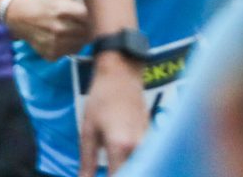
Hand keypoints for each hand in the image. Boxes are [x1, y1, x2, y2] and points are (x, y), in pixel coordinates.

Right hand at [4, 0, 89, 60]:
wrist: (19, 17)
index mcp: (62, 10)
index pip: (91, 17)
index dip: (96, 16)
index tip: (97, 13)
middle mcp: (59, 29)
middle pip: (89, 33)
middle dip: (91, 27)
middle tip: (89, 22)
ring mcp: (55, 44)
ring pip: (81, 44)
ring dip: (83, 37)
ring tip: (78, 29)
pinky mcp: (52, 54)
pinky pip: (71, 52)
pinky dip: (72, 46)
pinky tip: (68, 38)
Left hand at [78, 55, 146, 176]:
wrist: (122, 75)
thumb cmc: (101, 100)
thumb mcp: (88, 130)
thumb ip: (87, 161)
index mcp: (121, 145)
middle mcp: (140, 148)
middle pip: (133, 174)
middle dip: (118, 175)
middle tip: (105, 172)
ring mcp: (151, 145)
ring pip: (144, 169)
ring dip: (129, 171)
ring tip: (112, 168)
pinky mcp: (155, 141)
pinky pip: (148, 161)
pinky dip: (138, 166)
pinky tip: (124, 166)